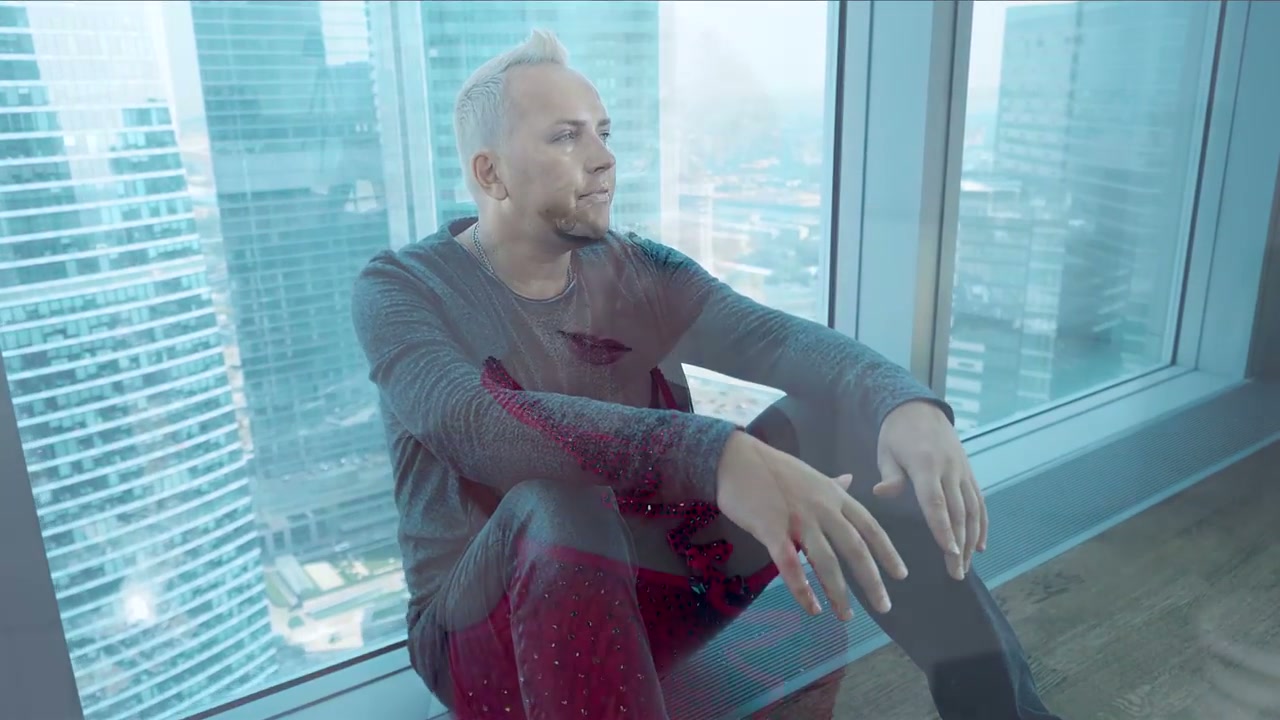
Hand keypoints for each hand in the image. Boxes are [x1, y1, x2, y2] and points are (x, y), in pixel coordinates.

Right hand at [716, 431, 907, 620]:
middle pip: (854, 548)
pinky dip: (803, 589)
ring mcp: (798, 519)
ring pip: (825, 561)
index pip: (870, 526)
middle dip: (871, 580)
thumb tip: (850, 480)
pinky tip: (812, 608)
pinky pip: (790, 565)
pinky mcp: (772, 530)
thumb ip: (832, 484)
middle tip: (884, 607)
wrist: (736, 459)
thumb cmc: (772, 468)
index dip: (887, 552)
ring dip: (838, 592)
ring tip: (846, 617)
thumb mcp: (810, 474)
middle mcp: (823, 509)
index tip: (901, 575)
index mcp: (834, 496)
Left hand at [873, 400, 986, 579]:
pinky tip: (980, 545)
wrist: (920, 409)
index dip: (943, 528)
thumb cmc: (896, 434)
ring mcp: (963, 472)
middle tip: (957, 573)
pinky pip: (979, 501)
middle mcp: (950, 470)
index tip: (950, 552)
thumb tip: (883, 493)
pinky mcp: (969, 473)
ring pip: (973, 510)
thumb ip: (890, 476)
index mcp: (926, 466)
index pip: (936, 502)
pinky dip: (982, 524)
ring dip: (972, 540)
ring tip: (967, 565)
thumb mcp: (886, 451)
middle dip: (959, 545)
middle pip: (958, 512)